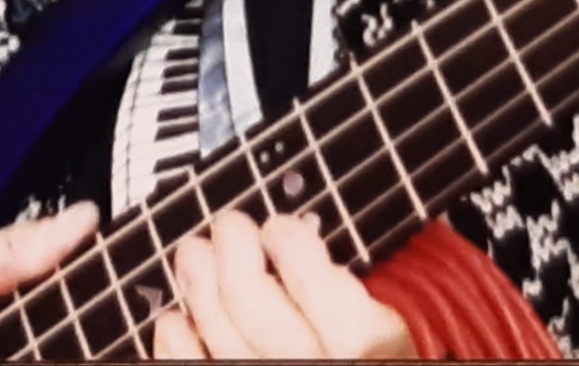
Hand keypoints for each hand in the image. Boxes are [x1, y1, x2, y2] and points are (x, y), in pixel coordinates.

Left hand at [152, 210, 412, 358]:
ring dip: (199, 289)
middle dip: (233, 257)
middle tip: (229, 225)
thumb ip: (370, 283)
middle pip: (255, 310)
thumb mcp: (401, 317)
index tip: (278, 225)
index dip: (289, 248)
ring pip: (221, 339)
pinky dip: (178, 346)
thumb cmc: (386, 355)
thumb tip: (321, 233)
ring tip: (194, 253)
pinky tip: (176, 319)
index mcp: (366, 343)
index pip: (314, 287)